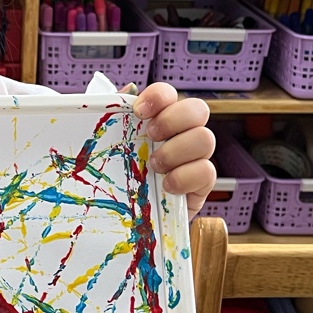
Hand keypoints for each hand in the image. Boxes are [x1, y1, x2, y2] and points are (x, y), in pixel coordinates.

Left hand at [124, 83, 216, 215]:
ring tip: (154, 166)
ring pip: (206, 139)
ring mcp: (193, 160)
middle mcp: (180, 135)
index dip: (159, 96)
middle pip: (198, 109)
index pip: (170, 94)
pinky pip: (208, 172)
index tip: (138, 111)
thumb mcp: (104, 147)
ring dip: (178, 150)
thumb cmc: (114, 180)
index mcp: (158, 120)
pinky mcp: (200, 186)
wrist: (122, 222)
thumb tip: (127, 89)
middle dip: (175, 119)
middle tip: (151, 135)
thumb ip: (113, 117)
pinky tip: (166, 186)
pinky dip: (186, 177)